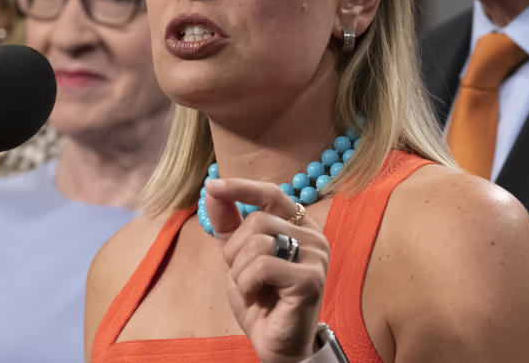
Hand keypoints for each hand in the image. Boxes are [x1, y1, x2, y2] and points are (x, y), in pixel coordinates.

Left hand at [206, 178, 329, 362]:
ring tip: (253, 289)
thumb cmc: (261, 299)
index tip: (212, 184)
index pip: (270, 193)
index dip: (241, 187)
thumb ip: (229, 222)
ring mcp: (316, 256)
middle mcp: (313, 235)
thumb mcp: (238, 256)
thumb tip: (212, 187)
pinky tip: (258, 297)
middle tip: (244, 277)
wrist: (276, 343)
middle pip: (257, 220)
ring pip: (257, 242)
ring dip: (240, 272)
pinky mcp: (310, 278)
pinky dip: (247, 284)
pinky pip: (262, 266)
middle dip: (235, 251)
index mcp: (299, 225)